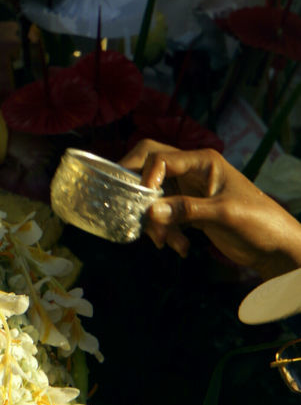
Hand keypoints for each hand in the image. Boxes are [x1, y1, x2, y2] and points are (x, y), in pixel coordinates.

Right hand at [121, 140, 300, 279]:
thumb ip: (187, 209)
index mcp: (203, 161)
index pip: (160, 158)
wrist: (274, 246)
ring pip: (153, 197)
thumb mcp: (224, 214)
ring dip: (154, 221)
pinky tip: (179, 247)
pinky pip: (162, 215)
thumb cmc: (259, 222)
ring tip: (167, 243)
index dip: (145, 178)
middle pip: (150, 168)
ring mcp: (188, 190)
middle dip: (139, 192)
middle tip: (130, 210)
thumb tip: (150, 211)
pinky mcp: (186, 209)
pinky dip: (164, 231)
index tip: (143, 205)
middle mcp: (192, 171)